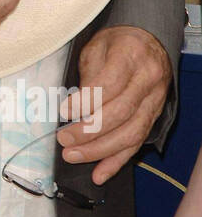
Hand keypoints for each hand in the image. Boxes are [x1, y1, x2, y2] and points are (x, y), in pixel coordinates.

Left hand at [56, 25, 171, 183]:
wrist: (146, 42)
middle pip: (120, 113)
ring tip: (73, 155)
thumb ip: (87, 76)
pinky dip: (117, 162)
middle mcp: (147, 80)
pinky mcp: (153, 117)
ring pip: (130, 134)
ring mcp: (154, 101)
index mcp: (131, 55)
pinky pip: (136, 144)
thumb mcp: (96, 48)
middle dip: (88, 131)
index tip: (64, 111)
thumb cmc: (116, 44)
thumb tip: (72, 108)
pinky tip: (99, 173)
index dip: (85, 102)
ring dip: (99, 150)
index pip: (109, 85)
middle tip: (63, 139)